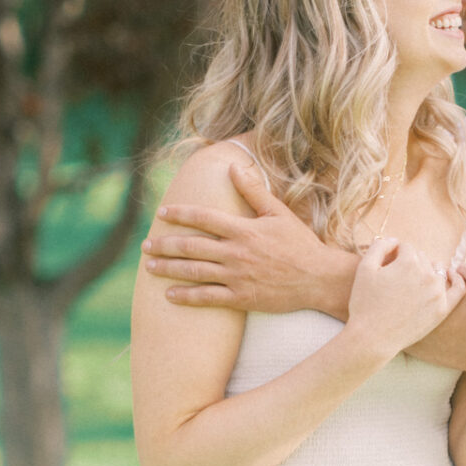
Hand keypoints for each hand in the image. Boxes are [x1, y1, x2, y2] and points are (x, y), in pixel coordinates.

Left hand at [144, 155, 355, 315]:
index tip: (162, 212)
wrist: (319, 279)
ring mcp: (237, 277)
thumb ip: (254, 191)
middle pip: (192, 246)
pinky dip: (187, 296)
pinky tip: (169, 295)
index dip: (180, 213)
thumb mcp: (279, 212)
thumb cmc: (300, 244)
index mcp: (244, 229)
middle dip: (165, 244)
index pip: (204, 217)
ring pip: (195, 272)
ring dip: (169, 268)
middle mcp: (236, 253)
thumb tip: (233, 168)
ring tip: (150, 266)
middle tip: (145, 244)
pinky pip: (208, 298)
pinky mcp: (242, 298)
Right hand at [345, 238, 465, 361]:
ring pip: (437, 270)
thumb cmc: (364, 303)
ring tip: (412, 282)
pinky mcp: (442, 310)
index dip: (394, 254)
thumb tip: (395, 241)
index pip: (405, 247)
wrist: (372, 338)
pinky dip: (457, 279)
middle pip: (421, 258)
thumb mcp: (364, 268)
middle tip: (395, 279)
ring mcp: (437, 293)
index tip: (386, 266)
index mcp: (408, 262)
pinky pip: (458, 289)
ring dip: (426, 270)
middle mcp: (427, 275)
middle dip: (409, 263)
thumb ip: (380, 246)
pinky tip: (453, 274)